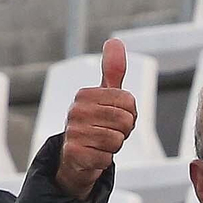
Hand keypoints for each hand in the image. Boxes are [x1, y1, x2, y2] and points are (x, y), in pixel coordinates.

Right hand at [55, 38, 137, 199]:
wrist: (75, 158)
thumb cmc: (94, 123)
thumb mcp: (105, 95)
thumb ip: (113, 70)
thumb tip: (114, 41)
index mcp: (85, 95)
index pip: (128, 101)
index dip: (130, 113)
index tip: (115, 117)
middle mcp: (75, 111)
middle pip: (125, 121)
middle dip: (123, 131)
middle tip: (109, 132)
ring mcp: (73, 133)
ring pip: (116, 141)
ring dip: (113, 147)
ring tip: (100, 144)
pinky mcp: (74, 154)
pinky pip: (106, 158)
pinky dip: (104, 161)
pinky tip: (93, 156)